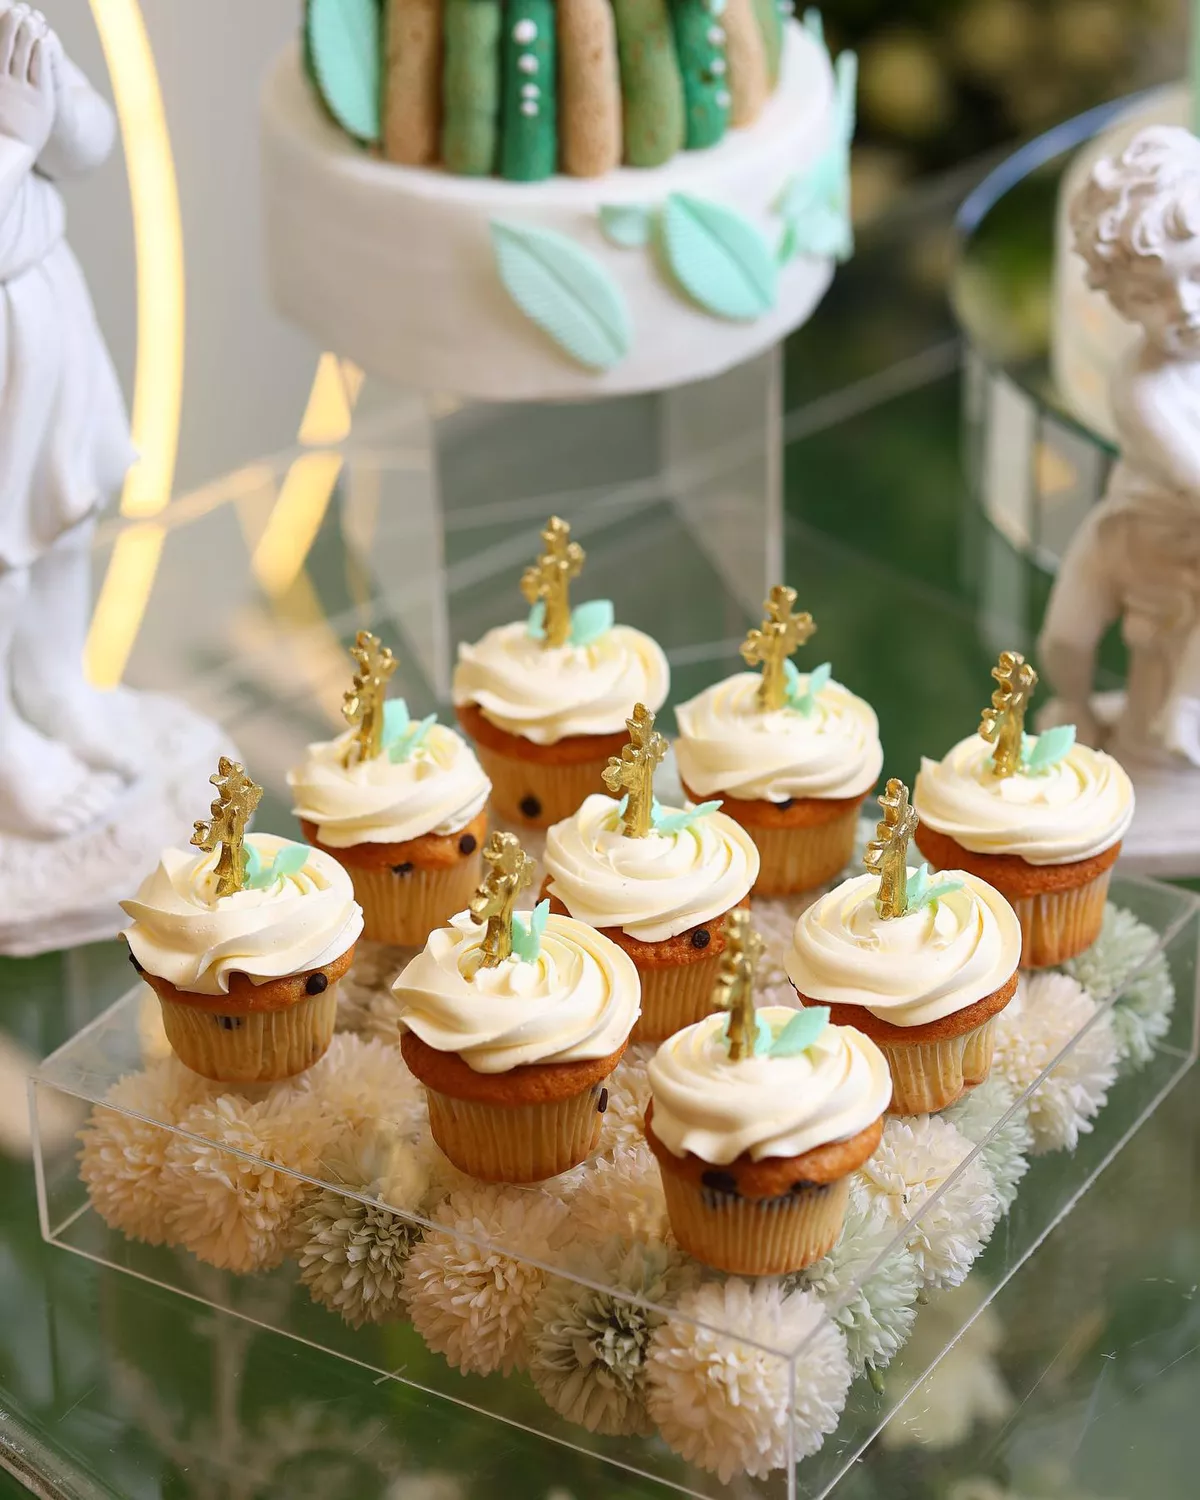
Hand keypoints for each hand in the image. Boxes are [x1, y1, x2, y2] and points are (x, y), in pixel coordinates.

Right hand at [0, 4, 53, 155]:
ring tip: (32, 17)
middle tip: (19, 9)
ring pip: (24, 55)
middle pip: (7, 46)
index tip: (4, 11)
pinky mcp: (40, 100)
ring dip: (28, 34)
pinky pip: (39, 72)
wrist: (10, 151)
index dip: (0, 28)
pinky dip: (40, 53)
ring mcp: (21, 90)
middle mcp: (3, 81)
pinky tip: (44, 39)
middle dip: (13, 25)